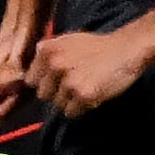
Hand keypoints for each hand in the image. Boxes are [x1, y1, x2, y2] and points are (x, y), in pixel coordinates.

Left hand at [24, 28, 151, 120]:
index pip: (31, 80)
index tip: (56, 82)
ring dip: (70, 102)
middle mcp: (54, 64)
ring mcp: (68, 80)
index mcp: (46, 50)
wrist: (126, 49)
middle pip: (43, 95)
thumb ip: (47, 55)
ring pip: (58, 106)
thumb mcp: (66, 41)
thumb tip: (28, 76)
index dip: (45, 83)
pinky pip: (72, 113)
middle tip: (74, 85)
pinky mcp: (83, 94)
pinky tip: (92, 94)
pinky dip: (81, 108)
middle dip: (57, 94)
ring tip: (86, 87)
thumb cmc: (98, 46)